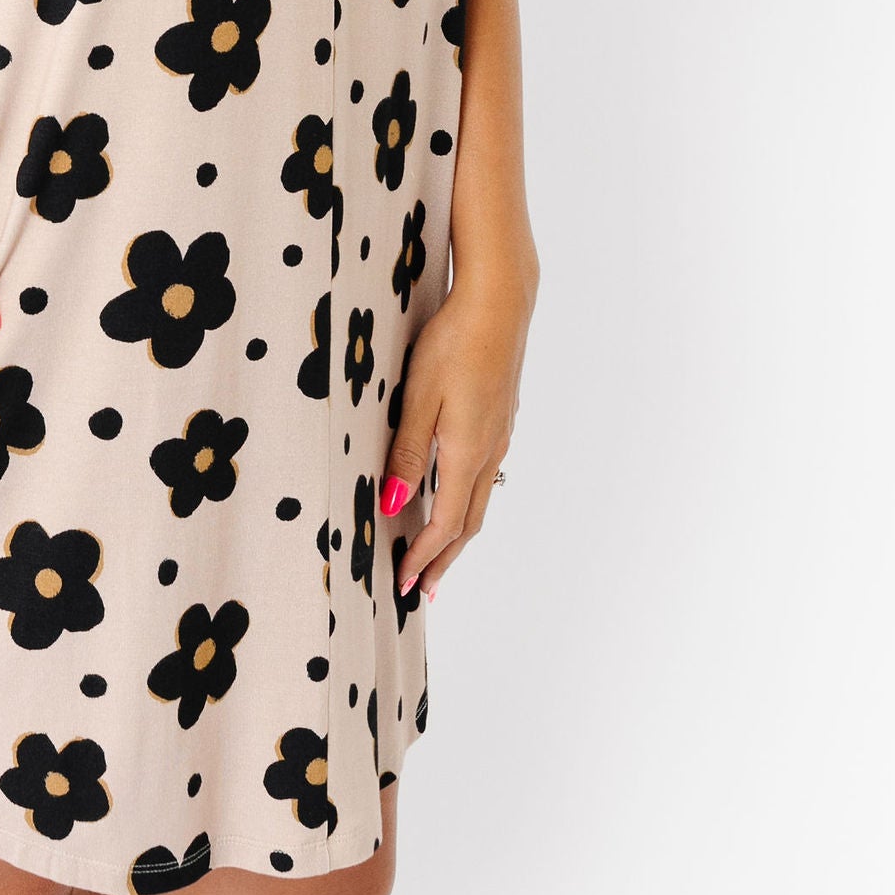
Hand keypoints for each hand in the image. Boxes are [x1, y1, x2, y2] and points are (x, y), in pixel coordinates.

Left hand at [378, 271, 533, 597]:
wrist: (499, 304)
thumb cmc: (454, 344)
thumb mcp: (419, 397)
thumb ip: (408, 453)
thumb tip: (395, 506)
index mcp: (467, 453)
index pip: (446, 523)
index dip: (424, 557)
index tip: (404, 582)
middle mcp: (489, 452)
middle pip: (468, 523)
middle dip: (443, 560)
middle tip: (422, 589)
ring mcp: (499, 435)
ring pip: (478, 501)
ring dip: (457, 534)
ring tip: (438, 554)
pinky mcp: (500, 418)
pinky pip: (483, 476)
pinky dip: (466, 502)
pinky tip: (455, 495)